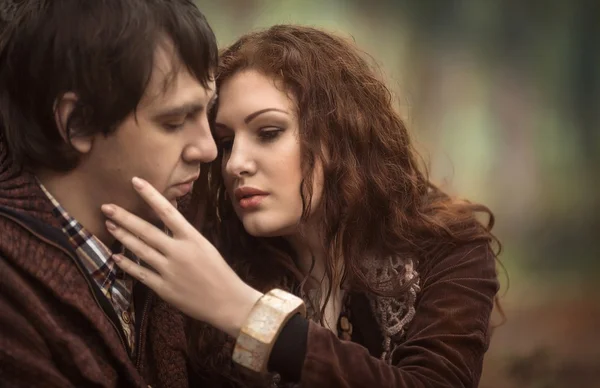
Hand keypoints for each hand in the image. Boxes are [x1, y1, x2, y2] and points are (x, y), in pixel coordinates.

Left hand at [101, 177, 262, 337]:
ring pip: (140, 250)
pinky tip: (115, 257)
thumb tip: (165, 223)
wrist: (228, 302)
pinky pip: (140, 273)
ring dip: (122, 236)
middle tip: (106, 207)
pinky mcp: (163, 288)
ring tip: (109, 225)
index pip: (167, 211)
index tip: (135, 181)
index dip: (150, 195)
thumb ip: (184, 236)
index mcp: (192, 238)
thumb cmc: (219, 273)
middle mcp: (178, 251)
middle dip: (124, 217)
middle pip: (146, 230)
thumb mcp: (205, 247)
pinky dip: (127, 264)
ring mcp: (169, 270)